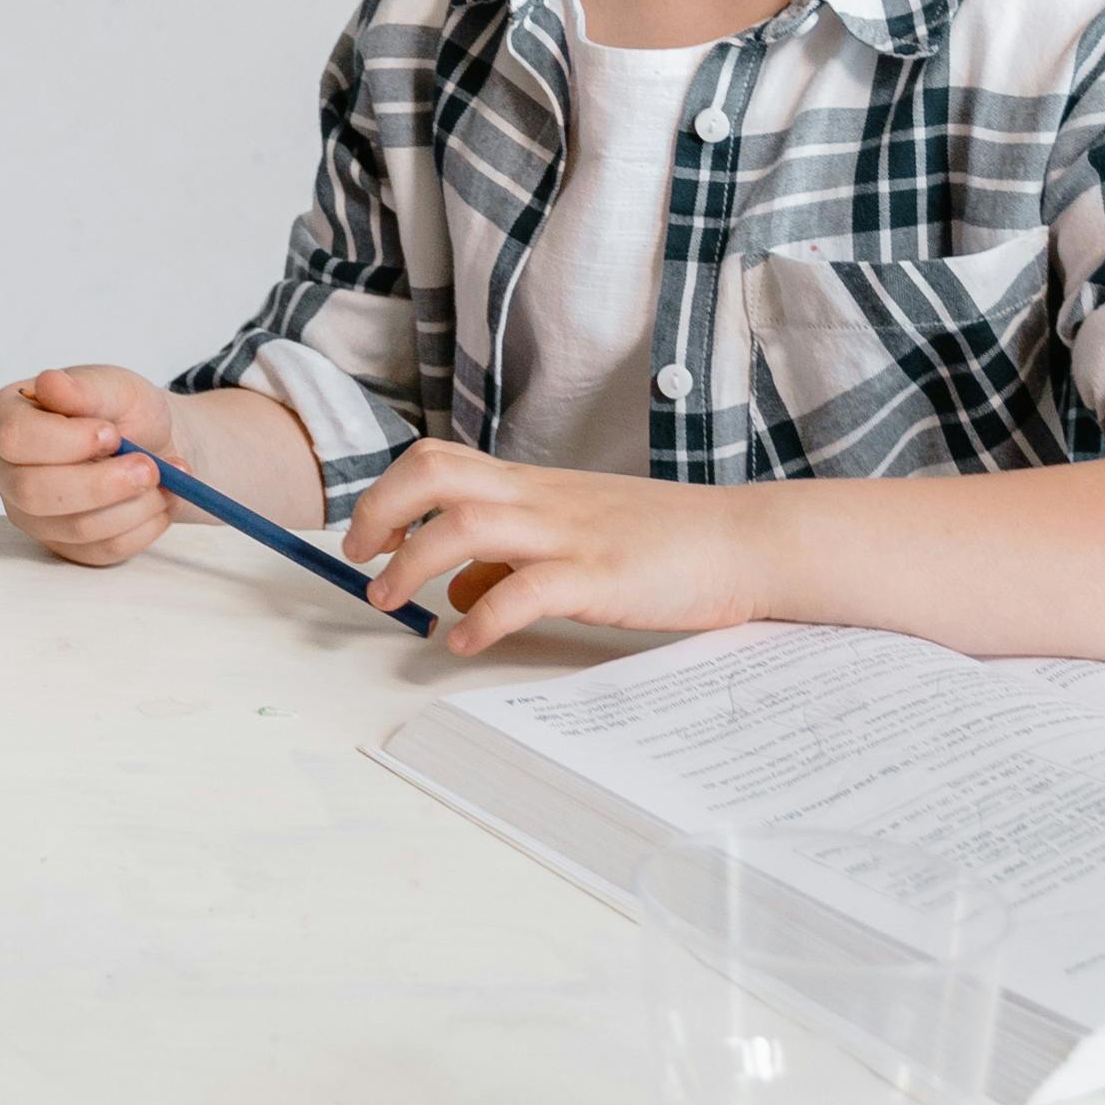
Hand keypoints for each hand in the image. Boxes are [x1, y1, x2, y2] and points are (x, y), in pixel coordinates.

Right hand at [0, 364, 174, 565]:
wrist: (151, 444)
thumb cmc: (121, 410)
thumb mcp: (113, 385)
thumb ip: (84, 388)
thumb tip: (49, 383)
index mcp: (5, 420)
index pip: (13, 438)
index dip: (65, 441)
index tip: (111, 433)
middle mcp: (7, 472)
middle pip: (34, 493)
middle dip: (102, 484)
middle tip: (150, 466)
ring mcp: (33, 515)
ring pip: (75, 528)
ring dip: (133, 505)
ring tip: (165, 477)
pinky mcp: (66, 547)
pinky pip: (103, 550)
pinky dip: (144, 525)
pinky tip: (160, 498)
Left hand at [348, 441, 763, 656]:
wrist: (744, 541)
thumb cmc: (662, 542)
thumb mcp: (575, 535)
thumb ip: (512, 555)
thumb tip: (453, 590)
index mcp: (532, 485)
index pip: (438, 461)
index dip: (386, 493)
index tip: (364, 535)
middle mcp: (540, 500)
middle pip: (433, 475)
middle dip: (380, 512)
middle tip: (360, 559)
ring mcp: (568, 535)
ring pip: (464, 527)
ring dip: (412, 565)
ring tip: (391, 603)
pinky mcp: (599, 578)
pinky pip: (524, 591)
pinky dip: (483, 619)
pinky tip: (465, 643)